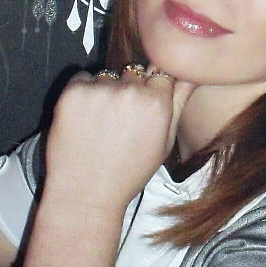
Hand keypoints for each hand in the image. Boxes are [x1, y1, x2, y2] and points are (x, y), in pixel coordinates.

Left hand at [43, 65, 196, 213]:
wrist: (85, 193)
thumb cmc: (129, 173)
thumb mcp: (165, 143)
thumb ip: (179, 103)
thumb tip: (192, 73)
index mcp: (157, 103)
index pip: (160, 73)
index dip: (151, 90)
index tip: (142, 108)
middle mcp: (130, 91)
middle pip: (133, 73)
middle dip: (129, 89)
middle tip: (120, 120)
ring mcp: (100, 90)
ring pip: (108, 76)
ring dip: (105, 91)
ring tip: (100, 124)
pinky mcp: (73, 92)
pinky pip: (82, 78)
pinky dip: (83, 93)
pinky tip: (84, 119)